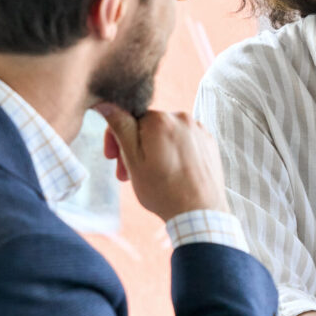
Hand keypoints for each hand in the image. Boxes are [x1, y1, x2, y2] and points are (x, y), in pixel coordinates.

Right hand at [95, 102, 229, 220]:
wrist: (200, 213)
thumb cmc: (164, 191)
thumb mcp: (133, 160)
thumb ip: (120, 127)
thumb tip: (106, 102)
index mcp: (160, 120)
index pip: (129, 117)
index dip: (117, 138)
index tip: (112, 158)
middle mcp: (183, 118)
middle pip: (148, 127)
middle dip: (134, 148)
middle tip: (126, 174)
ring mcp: (199, 130)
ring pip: (166, 134)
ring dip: (153, 151)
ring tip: (149, 176)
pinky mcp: (209, 143)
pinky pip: (183, 141)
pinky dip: (172, 153)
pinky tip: (170, 174)